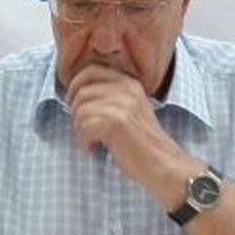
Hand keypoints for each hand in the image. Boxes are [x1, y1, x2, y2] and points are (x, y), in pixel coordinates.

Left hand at [66, 64, 195, 202]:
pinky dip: (85, 142)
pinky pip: (84, 127)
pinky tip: (96, 149)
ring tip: (93, 141)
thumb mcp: (129, 110)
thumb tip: (73, 94)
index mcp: (129, 84)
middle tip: (84, 129)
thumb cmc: (140, 142)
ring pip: (80, 111)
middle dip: (75, 113)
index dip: (75, 85)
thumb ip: (108, 97)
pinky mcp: (116, 122)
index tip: (72, 102)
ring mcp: (122, 105)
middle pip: (81, 93)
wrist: (162, 163)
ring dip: (80, 130)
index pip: (90, 71)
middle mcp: (126, 90)